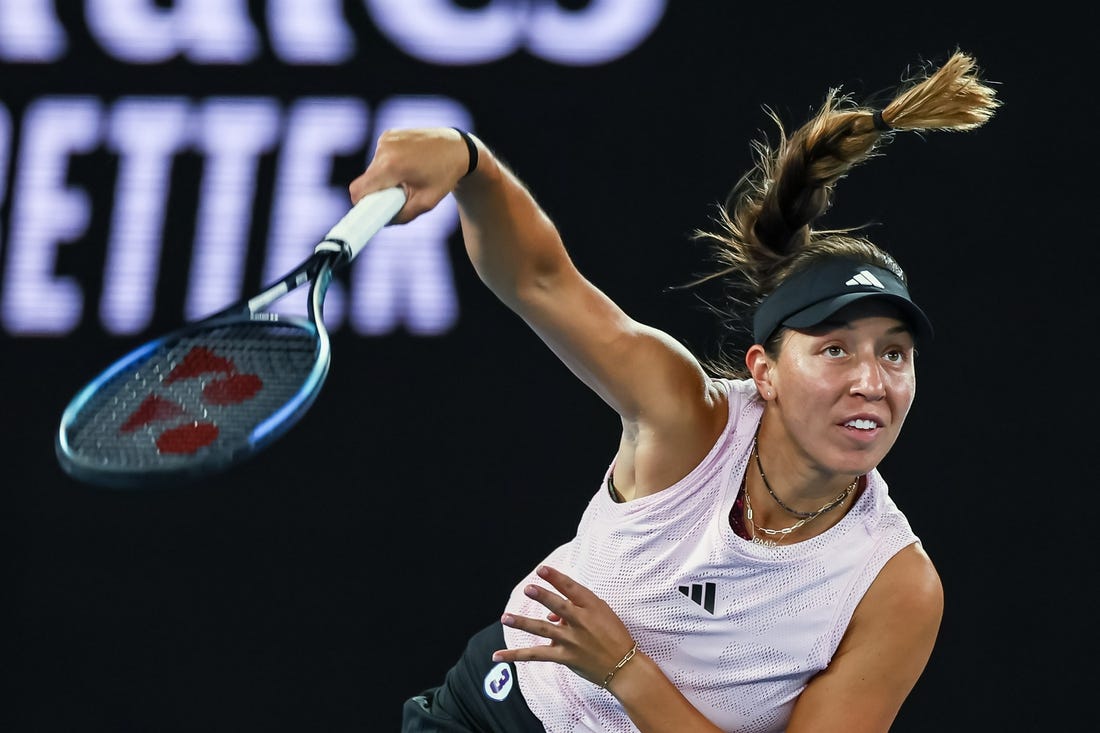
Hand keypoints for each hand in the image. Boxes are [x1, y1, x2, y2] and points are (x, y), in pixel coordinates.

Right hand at [348, 127, 473, 223]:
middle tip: (398, 196)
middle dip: (378, 192)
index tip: (370, 212)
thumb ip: (401, 216)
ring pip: (372, 170)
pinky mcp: (388, 135)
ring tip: (408, 178)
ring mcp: (385, 139)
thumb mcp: (426, 203)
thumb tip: (383, 221)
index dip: (361, 204)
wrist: (457, 148)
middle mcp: (384, 149)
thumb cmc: (445, 176)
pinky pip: (379, 158)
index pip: (359, 190)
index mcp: (391, 166)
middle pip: (366, 181)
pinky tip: (407, 166)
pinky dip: (388, 166)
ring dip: (384, 179)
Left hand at [493, 565, 636, 687]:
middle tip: (529, 588)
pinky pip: (536, 655)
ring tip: (505, 617)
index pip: (572, 589)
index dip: (556, 578)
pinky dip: (516, 655)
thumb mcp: (601, 614)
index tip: (541, 569)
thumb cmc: (613, 635)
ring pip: (544, 630)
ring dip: (523, 623)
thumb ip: (574, 609)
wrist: (623, 667)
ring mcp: (572, 640)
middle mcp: (581, 622)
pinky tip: (498, 655)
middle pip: (559, 606)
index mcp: (592, 607)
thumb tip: (550, 614)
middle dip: (544, 596)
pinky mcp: (564, 657)